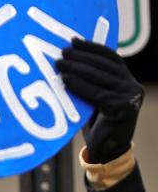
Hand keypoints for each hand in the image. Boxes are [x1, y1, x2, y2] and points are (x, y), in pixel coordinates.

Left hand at [58, 38, 143, 162]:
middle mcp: (132, 86)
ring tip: (59, 63)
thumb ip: (91, 82)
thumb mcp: (94, 98)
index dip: (93, 48)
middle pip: (104, 66)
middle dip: (81, 57)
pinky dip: (79, 85)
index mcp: (127, 80)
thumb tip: (69, 62)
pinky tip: (64, 80)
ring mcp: (130, 96)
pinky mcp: (122, 108)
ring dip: (77, 68)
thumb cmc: (96, 124)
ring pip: (100, 78)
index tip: (74, 41)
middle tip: (62, 52)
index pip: (111, 58)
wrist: (106, 150)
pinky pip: (96, 93)